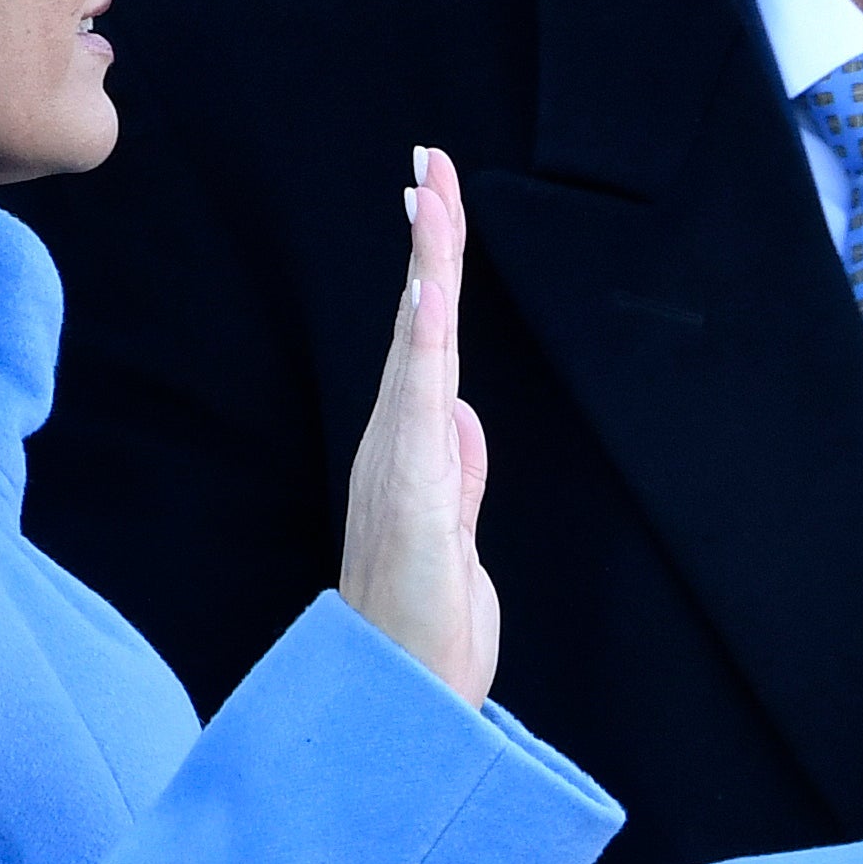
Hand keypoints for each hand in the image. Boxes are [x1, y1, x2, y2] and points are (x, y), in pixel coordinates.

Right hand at [337, 146, 499, 706]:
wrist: (403, 697)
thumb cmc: (424, 630)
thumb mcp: (459, 539)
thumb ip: (460, 475)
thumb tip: (463, 416)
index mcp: (413, 453)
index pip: (427, 347)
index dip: (432, 277)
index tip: (436, 210)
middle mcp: (398, 444)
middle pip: (418, 323)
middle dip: (429, 242)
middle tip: (430, 166)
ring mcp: (400, 458)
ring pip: (418, 340)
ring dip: (429, 263)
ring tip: (433, 190)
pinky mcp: (413, 480)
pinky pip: (422, 389)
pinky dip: (426, 330)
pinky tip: (432, 280)